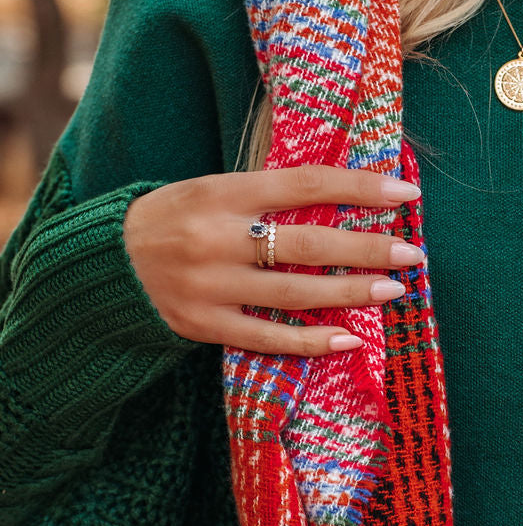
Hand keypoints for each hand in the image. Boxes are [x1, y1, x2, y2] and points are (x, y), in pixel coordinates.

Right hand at [123, 165, 422, 355]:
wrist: (106, 262)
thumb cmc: (178, 218)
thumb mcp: (215, 189)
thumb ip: (272, 194)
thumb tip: (348, 192)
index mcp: (225, 192)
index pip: (306, 184)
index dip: (359, 188)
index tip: (405, 194)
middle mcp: (219, 237)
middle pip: (308, 244)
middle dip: (367, 249)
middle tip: (413, 253)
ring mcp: (211, 284)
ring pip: (295, 292)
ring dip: (351, 293)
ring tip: (394, 290)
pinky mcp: (204, 324)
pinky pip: (268, 336)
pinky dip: (311, 340)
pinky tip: (350, 338)